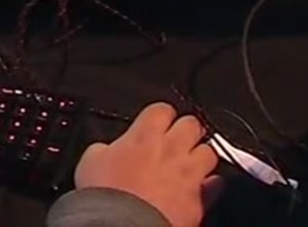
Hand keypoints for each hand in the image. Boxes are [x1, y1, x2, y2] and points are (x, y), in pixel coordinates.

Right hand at [73, 103, 222, 226]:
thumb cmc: (106, 197)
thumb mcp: (91, 161)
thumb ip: (105, 148)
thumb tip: (106, 149)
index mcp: (144, 136)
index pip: (162, 109)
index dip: (159, 116)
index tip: (155, 124)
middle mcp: (171, 149)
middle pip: (192, 124)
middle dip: (185, 130)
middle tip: (176, 141)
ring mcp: (188, 173)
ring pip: (209, 151)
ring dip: (200, 156)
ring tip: (189, 164)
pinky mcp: (200, 199)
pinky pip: (216, 184)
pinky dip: (210, 184)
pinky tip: (200, 187)